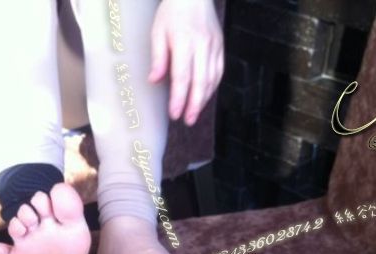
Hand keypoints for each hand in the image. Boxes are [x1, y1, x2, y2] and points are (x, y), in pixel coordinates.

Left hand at [149, 0, 223, 125]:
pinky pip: (219, 72)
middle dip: (194, 105)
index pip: (182, 77)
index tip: (174, 113)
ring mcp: (214, 46)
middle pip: (200, 82)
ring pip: (212, 79)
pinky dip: (212, 87)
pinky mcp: (220, 46)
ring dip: (204, 99)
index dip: (179, 98)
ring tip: (194, 113)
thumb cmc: (172, 12)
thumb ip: (158, 58)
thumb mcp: (158, 31)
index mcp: (183, 41)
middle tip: (187, 120)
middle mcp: (202, 45)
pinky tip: (204, 97)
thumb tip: (155, 81)